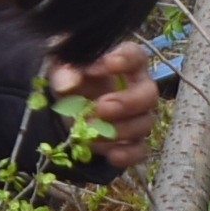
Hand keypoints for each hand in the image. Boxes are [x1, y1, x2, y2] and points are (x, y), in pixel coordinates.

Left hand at [45, 41, 160, 173]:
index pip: (136, 55)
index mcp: (125, 62)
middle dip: (127, 103)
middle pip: (149, 94)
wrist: (67, 104)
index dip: (125, 60)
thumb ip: (63, 70)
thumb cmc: (72, 75)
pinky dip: (128, 155)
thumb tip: (67, 84)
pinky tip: (111, 155)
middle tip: (100, 107)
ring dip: (118, 130)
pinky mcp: (131, 141)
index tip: (108, 65)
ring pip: (144, 124)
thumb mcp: (60, 67)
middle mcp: (139, 88)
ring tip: (89, 129)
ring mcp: (138, 116)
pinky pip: (140, 150)